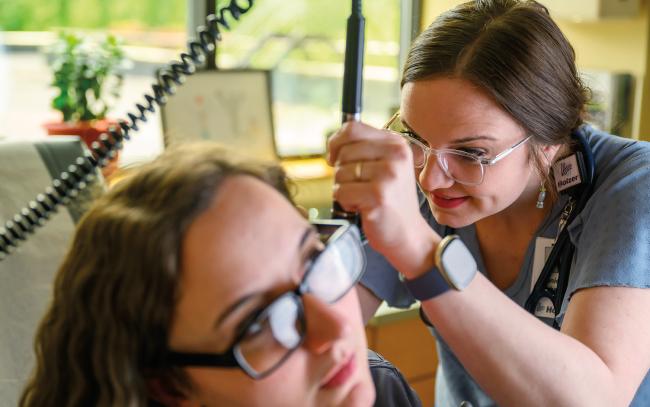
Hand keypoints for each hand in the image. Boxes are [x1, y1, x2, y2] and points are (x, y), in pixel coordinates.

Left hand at [328, 121, 439, 273]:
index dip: (335, 143)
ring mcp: (388, 175)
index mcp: (396, 143)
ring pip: (340, 173)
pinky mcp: (378, 195)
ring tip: (363, 198)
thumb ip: (364, 149)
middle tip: (358, 187)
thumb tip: (333, 145)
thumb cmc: (391, 200)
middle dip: (341, 173)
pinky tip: (362, 208)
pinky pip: (341, 192)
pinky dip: (345, 203)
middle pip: (343, 152)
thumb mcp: (386, 166)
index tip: (334, 159)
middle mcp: (395, 155)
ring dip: (344, 189)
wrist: (408, 234)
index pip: (352, 128)